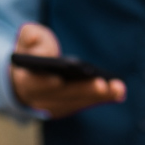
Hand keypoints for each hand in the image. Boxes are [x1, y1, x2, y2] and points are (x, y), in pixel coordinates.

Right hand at [10, 24, 126, 118]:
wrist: (28, 75)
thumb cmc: (30, 53)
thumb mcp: (26, 40)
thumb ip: (29, 36)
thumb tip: (33, 39)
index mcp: (26, 82)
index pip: (35, 84)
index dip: (45, 82)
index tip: (57, 80)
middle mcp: (40, 101)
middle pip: (63, 96)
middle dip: (83, 90)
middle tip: (102, 84)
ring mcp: (55, 107)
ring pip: (78, 102)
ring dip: (99, 97)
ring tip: (118, 88)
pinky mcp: (69, 108)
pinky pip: (86, 103)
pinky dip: (102, 98)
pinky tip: (118, 91)